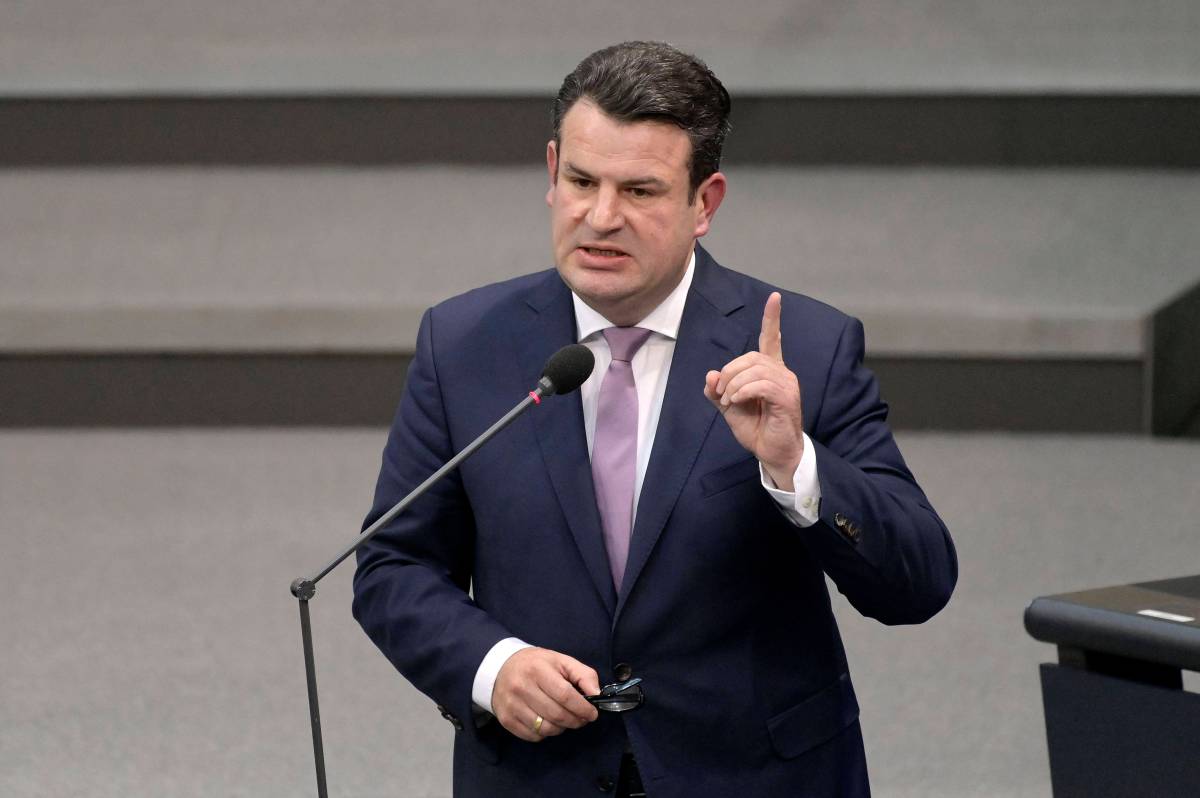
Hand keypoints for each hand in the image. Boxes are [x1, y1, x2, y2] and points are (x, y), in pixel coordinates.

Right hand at [491, 647, 599, 741]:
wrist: (501, 668)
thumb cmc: (536, 664)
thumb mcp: (561, 661)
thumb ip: (583, 674)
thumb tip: (596, 694)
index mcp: (538, 670)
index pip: (565, 695)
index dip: (582, 708)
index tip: (592, 713)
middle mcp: (522, 688)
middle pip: (556, 714)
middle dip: (575, 720)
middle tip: (581, 719)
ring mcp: (512, 705)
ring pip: (545, 729)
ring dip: (561, 728)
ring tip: (564, 719)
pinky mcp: (506, 719)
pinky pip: (533, 736)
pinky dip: (545, 733)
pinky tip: (547, 721)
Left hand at [704, 292, 803, 489]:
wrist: (772, 453)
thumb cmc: (756, 429)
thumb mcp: (729, 408)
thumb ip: (718, 390)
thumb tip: (710, 374)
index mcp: (770, 371)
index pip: (771, 339)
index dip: (772, 318)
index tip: (774, 297)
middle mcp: (782, 373)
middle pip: (751, 357)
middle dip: (729, 372)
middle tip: (721, 394)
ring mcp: (787, 384)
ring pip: (755, 369)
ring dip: (734, 384)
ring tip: (729, 401)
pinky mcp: (787, 398)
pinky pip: (762, 384)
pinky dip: (743, 391)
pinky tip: (737, 401)